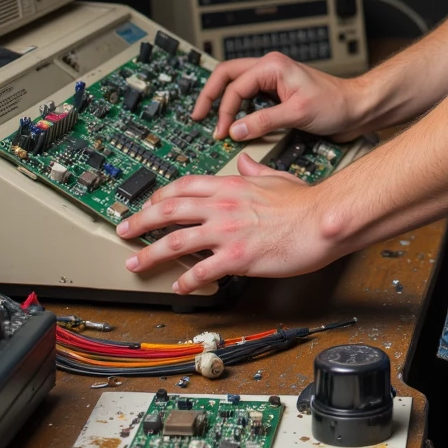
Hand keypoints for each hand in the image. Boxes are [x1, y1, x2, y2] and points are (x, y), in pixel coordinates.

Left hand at [116, 154, 337, 293]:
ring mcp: (228, 231)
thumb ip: (254, 169)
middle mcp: (223, 206)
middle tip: (124, 230)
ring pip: (176, 240)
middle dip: (140, 221)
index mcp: (231, 185)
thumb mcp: (275, 175)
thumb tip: (244, 160)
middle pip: (169, 210)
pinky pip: (202, 270)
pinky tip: (177, 286)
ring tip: (135, 263)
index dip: (160, 195)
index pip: (184, 186)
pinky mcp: (237, 257)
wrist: (323, 219)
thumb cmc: (306, 201)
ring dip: (151, 253)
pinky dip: (185, 280)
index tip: (148, 204)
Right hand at [191, 50, 356, 143]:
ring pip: (236, 85)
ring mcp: (273, 80)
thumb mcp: (297, 113)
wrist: (356, 108)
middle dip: (210, 96)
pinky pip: (249, 97)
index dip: (224, 110)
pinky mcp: (277, 93)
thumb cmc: (336, 103)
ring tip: (216, 123)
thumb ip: (263, 121)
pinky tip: (238, 123)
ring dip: (224, 102)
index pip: (234, 86)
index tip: (222, 133)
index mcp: (272, 66)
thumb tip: (235, 130)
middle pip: (226, 75)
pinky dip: (239, 108)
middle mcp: (270, 68)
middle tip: (197, 116)